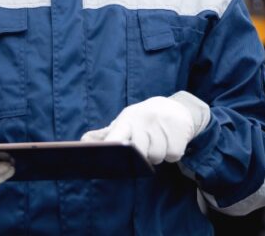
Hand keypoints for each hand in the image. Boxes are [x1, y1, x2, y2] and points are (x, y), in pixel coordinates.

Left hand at [81, 92, 209, 164]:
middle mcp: (145, 119)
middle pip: (140, 153)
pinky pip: (174, 154)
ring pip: (158, 156)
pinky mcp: (181, 130)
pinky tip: (171, 141)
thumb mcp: (124, 123)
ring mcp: (163, 124)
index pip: (116, 135)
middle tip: (145, 147)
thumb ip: (105, 135)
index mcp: (127, 119)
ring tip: (159, 142)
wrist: (175, 107)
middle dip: (142, 157)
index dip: (112, 147)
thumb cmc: (143, 120)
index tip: (110, 155)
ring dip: (158, 155)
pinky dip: (173, 154)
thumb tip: (83, 142)